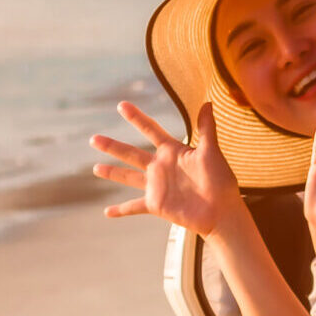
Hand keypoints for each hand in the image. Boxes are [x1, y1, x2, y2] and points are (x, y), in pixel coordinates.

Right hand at [89, 100, 243, 238]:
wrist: (222, 211)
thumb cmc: (221, 181)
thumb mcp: (212, 152)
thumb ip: (206, 129)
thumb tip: (207, 102)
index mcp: (172, 151)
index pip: (150, 130)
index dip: (136, 118)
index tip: (121, 105)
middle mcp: (160, 167)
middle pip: (131, 153)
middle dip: (112, 146)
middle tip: (94, 138)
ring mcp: (156, 186)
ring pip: (128, 177)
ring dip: (112, 173)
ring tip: (95, 168)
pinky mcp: (156, 205)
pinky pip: (134, 207)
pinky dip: (121, 210)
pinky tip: (107, 212)